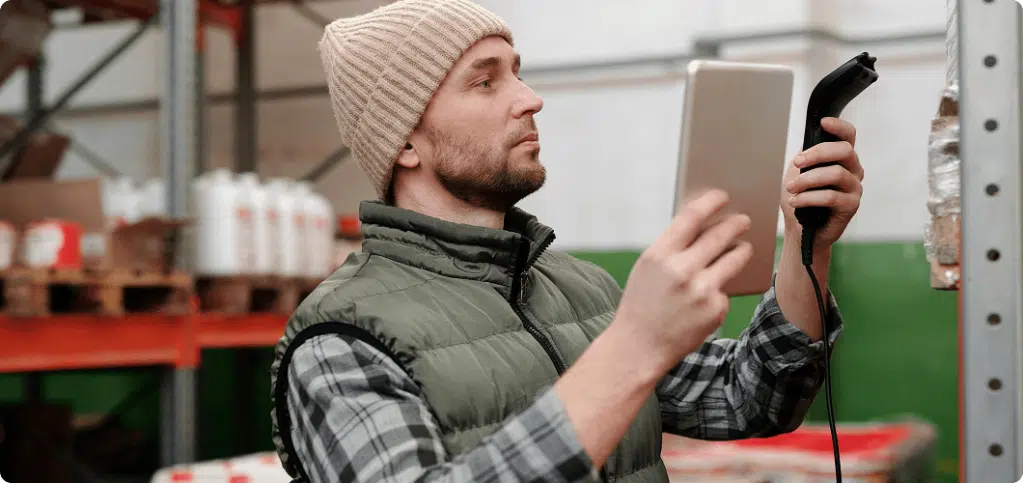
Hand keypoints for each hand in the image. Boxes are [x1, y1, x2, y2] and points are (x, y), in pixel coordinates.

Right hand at [611, 190, 752, 370]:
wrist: (638, 347)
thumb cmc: (642, 304)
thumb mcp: (648, 269)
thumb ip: (672, 248)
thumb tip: (704, 225)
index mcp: (659, 255)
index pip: (691, 216)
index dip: (710, 202)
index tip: (721, 195)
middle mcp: (681, 270)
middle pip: (719, 235)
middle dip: (735, 224)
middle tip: (744, 219)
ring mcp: (701, 291)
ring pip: (734, 259)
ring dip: (742, 250)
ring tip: (744, 247)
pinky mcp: (715, 310)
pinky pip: (725, 290)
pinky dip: (720, 290)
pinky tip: (709, 296)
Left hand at [781, 117, 863, 246]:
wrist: (800, 229)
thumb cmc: (801, 198)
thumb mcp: (798, 173)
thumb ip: (805, 158)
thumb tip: (805, 150)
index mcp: (842, 158)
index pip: (849, 136)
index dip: (839, 126)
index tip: (823, 122)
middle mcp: (853, 170)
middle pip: (844, 150)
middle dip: (817, 154)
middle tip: (796, 163)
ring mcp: (854, 188)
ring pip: (836, 174)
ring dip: (808, 180)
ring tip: (790, 188)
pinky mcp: (851, 206)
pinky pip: (831, 196)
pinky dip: (809, 198)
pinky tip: (795, 202)